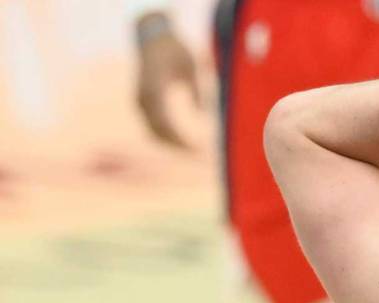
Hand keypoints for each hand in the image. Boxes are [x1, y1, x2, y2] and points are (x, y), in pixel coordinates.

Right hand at [136, 14, 201, 148]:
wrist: (153, 37)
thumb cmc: (175, 49)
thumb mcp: (191, 66)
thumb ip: (196, 90)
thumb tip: (203, 115)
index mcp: (155, 88)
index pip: (165, 122)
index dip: (179, 140)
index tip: (196, 150)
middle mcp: (143, 96)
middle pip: (157, 131)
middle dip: (177, 146)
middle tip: (198, 154)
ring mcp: (140, 99)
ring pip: (152, 131)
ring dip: (171, 144)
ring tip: (193, 151)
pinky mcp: (142, 101)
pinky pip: (152, 124)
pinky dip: (165, 136)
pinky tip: (182, 142)